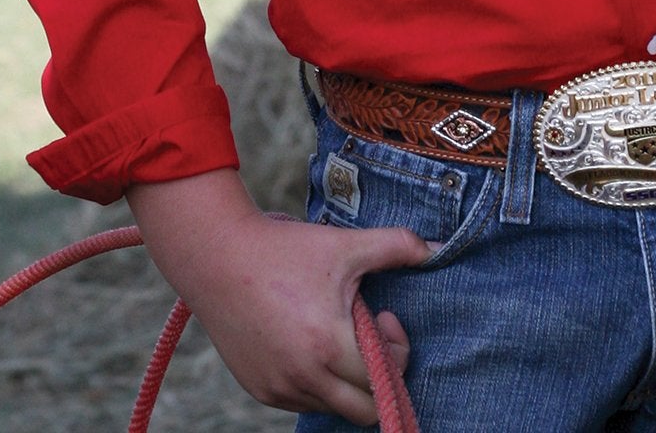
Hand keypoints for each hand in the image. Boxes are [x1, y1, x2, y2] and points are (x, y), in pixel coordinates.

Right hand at [127, 169, 432, 422]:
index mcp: (327, 347)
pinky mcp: (260, 391)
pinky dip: (317, 382)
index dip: (396, 349)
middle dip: (378, 377)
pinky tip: (309, 339)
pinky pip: (303, 402)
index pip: (384, 379)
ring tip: (335, 331)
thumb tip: (438, 249)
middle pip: (363, 410)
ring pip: (332, 407)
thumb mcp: (345, 244)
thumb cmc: (285, 250)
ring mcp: (279, 389)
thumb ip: (397, 247)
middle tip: (368, 335)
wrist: (217, 257)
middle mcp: (302, 379)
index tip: (383, 316)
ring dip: (346, 380)